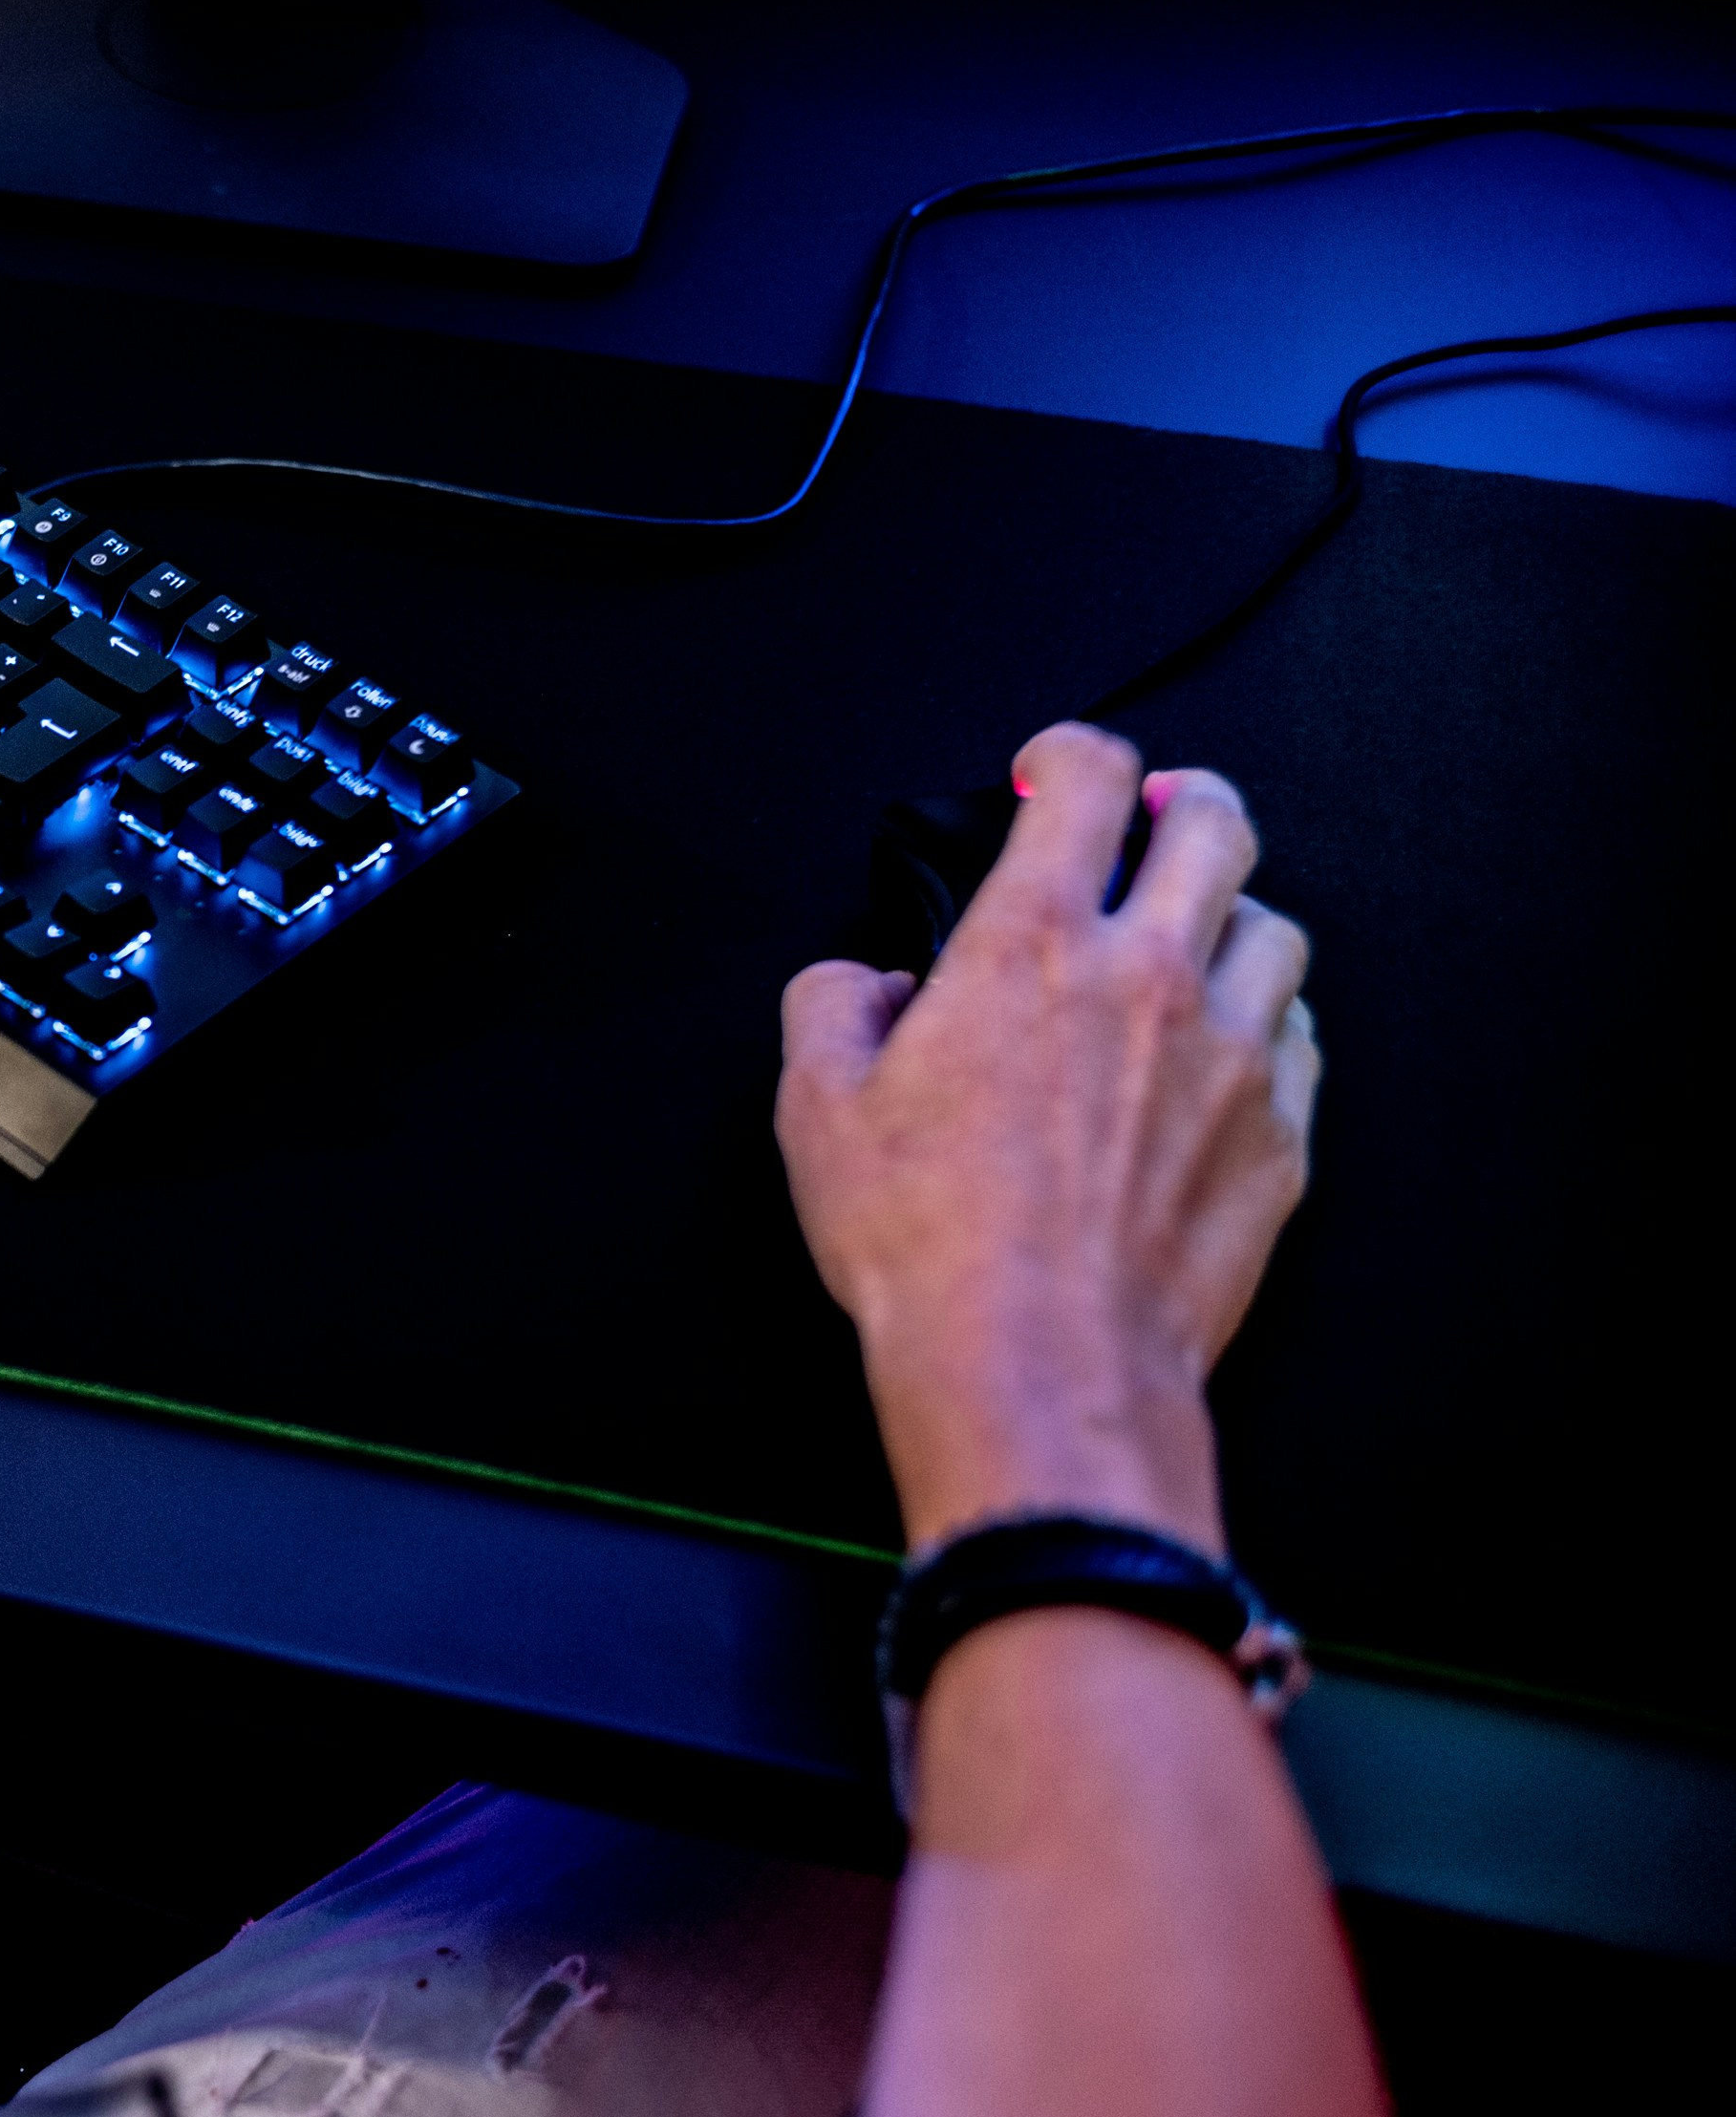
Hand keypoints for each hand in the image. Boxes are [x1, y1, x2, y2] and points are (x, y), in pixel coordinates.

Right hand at [776, 722, 1320, 1555]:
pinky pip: (1301, 1041)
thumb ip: (833, 1008)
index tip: (1049, 772)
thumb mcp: (816, 1108)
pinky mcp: (1279, 1139)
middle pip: (1219, 825)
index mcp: (1030, 945)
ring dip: (1232, 918)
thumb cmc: (928, 1243)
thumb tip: (863, 986)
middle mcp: (1150, 977)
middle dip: (1183, 802)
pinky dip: (1265, 1027)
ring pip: (1278, 929)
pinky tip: (1220, 1056)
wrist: (1035, 1363)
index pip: (1087, 779)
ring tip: (1191, 944)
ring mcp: (1232, 1057)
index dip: (1068, 753)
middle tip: (1150, 822)